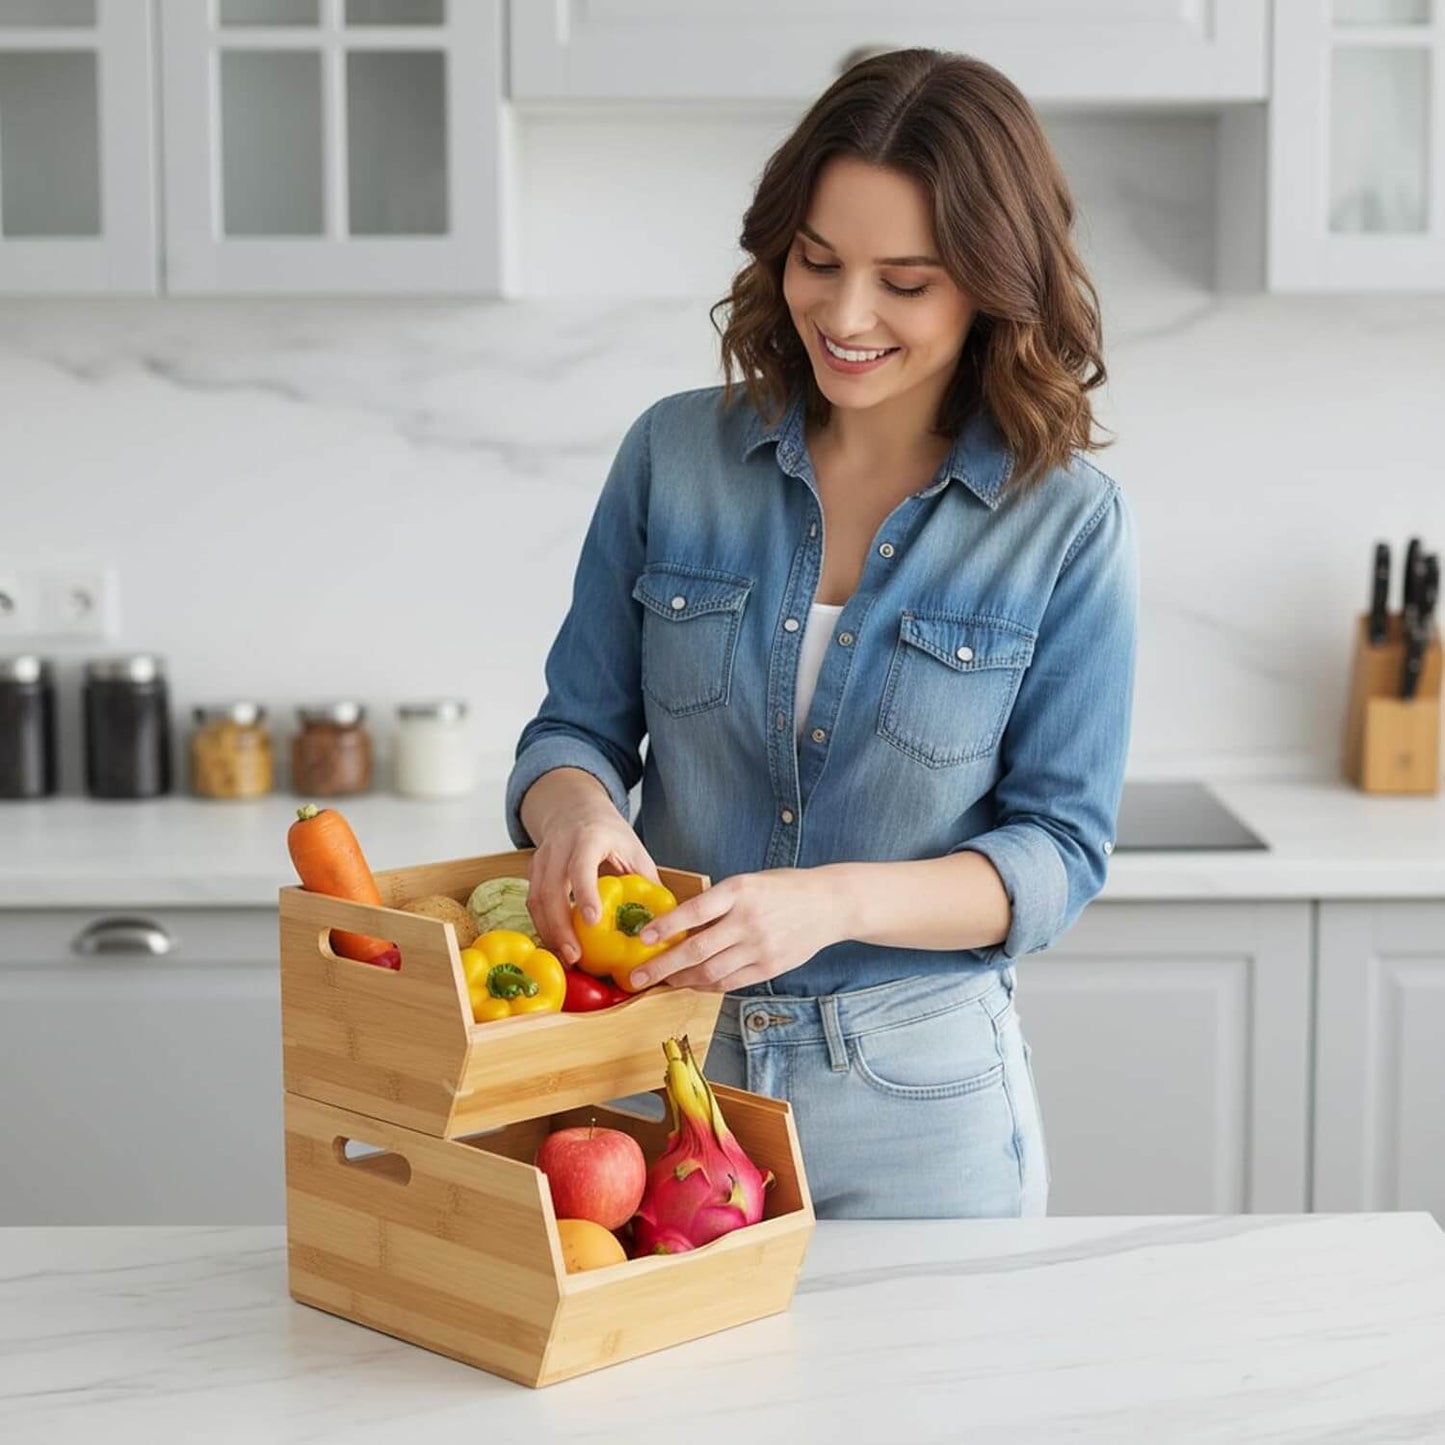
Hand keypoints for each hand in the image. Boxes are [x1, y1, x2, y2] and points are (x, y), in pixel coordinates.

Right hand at [526, 805, 661, 967]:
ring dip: (549, 932)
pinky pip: (533, 904)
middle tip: (575, 956)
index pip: (581, 866)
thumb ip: (646, 879)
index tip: (593, 921)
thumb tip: (666, 917)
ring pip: (537, 900)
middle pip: (551, 889)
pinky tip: (557, 945)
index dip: (585, 894)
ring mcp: (542, 860)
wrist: (574, 808)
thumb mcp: (633, 847)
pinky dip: (543, 927)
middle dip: (561, 926)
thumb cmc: (608, 831)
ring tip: (567, 958)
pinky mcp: (533, 873)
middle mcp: (559, 848)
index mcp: (589, 838)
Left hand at [627, 868, 844, 993]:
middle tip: (637, 978)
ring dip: (680, 980)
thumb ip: (717, 903)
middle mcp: (749, 920)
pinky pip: (729, 982)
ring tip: (661, 982)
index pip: (695, 911)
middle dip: (662, 967)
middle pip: (697, 949)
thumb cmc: (783, 889)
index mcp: (740, 890)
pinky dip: (706, 986)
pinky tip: (691, 984)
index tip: (643, 938)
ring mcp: (760, 947)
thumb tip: (678, 926)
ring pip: (710, 972)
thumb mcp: (748, 883)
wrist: (829, 904)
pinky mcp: (769, 967)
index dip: (666, 926)